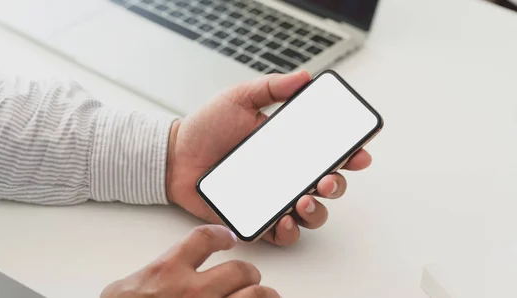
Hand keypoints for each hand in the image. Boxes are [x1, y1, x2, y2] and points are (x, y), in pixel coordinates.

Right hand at [101, 225, 278, 297]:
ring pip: (255, 295)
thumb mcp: (122, 290)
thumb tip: (159, 273)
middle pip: (241, 269)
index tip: (228, 238)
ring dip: (263, 295)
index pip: (205, 238)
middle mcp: (193, 291)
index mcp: (168, 271)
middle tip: (248, 277)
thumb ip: (150, 274)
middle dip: (248, 273)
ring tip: (264, 295)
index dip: (221, 235)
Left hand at [166, 71, 372, 245]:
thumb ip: (271, 88)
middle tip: (326, 179)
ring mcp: (272, 198)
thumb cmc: (205, 128)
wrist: (174, 156)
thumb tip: (304, 77)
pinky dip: (289, 231)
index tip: (360, 152)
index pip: (327, 152)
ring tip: (304, 200)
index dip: (350, 154)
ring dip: (317, 211)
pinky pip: (281, 232)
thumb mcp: (239, 99)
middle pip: (327, 186)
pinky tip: (285, 220)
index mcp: (288, 147)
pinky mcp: (255, 218)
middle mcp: (285, 175)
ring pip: (311, 213)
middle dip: (336, 186)